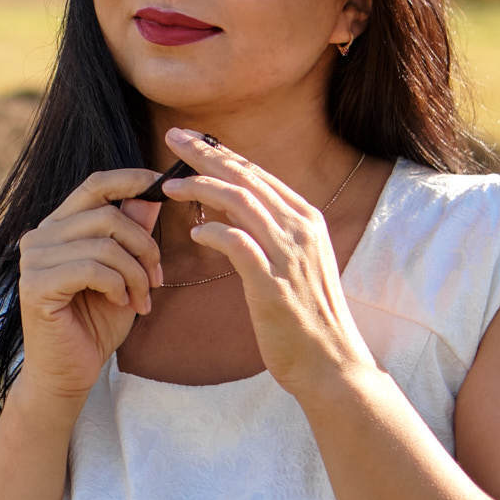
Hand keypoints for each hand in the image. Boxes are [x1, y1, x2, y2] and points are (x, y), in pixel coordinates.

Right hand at [15, 168, 164, 401]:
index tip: (164, 184)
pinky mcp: (35, 285)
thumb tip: (152, 194)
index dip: (131, 179)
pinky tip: (121, 303)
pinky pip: (92, 269)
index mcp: (58, 227)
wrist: (69, 374)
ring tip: (141, 299)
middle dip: (144, 246)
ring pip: (104, 244)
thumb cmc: (96, 324)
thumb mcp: (125, 272)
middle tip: (158, 280)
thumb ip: (133, 233)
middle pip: (107, 215)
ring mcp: (33, 260)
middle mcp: (39, 236)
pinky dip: (117, 285)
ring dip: (135, 274)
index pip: (94, 185)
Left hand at [158, 128, 373, 398]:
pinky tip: (194, 232)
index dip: (221, 152)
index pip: (257, 173)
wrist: (331, 364)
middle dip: (205, 154)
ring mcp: (290, 255)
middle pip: (246, 177)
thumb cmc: (306, 317)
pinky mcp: (274, 284)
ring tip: (168, 186)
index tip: (189, 139)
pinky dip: (214, 232)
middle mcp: (301, 229)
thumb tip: (227, 210)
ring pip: (240, 202)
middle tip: (170, 136)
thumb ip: (266, 232)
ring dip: (201, 187)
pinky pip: (238, 244)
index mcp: (306, 219)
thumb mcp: (292, 263)